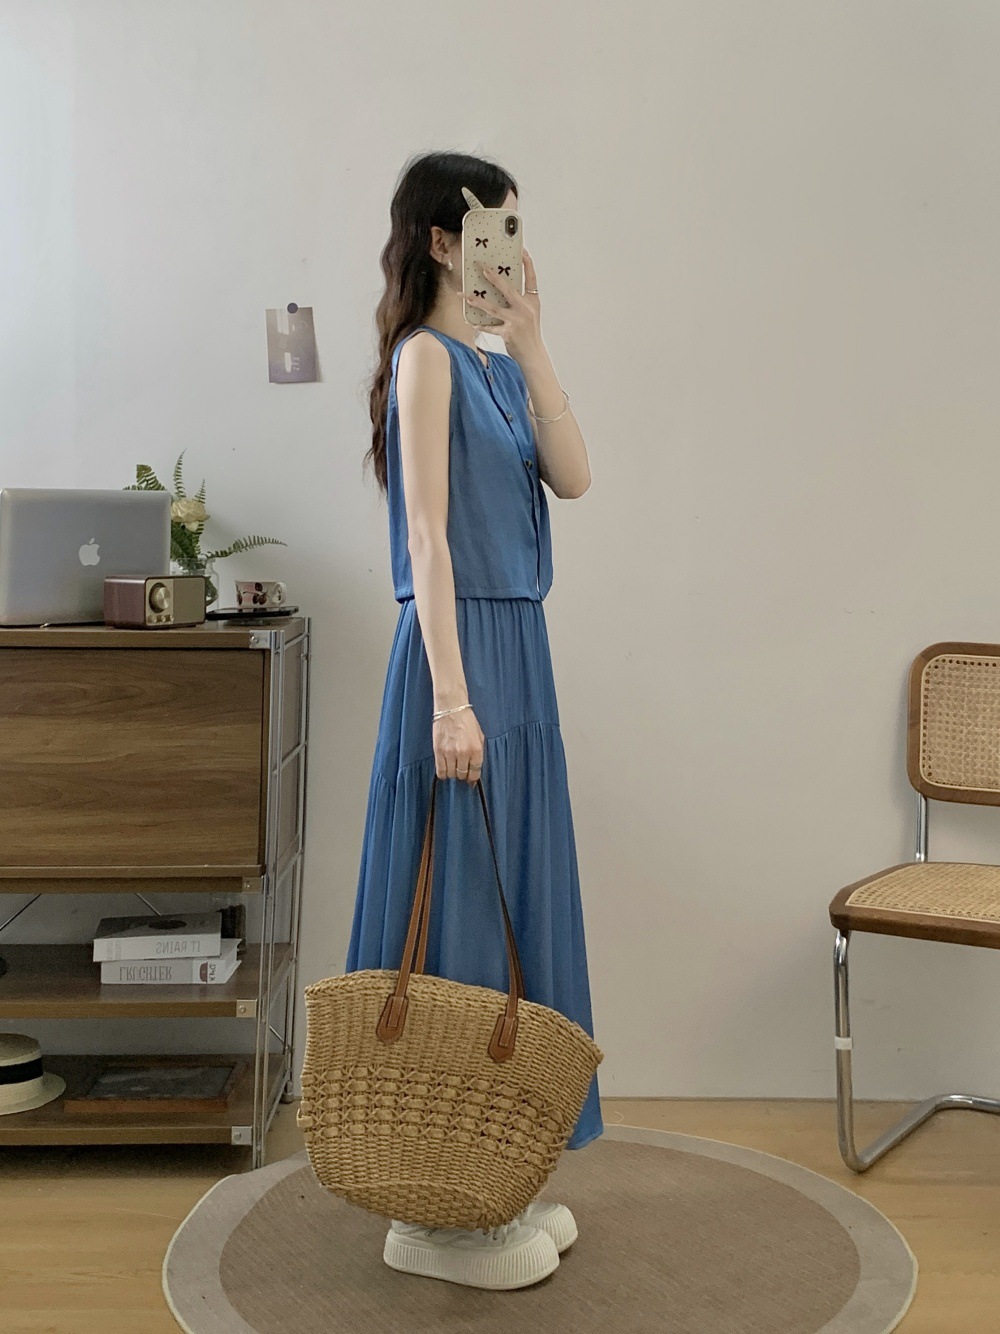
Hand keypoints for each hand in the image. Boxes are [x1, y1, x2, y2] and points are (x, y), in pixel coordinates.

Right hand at [433, 707, 485, 785]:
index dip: (473, 779)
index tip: (471, 781)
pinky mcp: (438, 751)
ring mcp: (450, 753)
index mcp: (476, 750)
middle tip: (461, 771)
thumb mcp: (479, 736)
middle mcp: (463, 753)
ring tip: (453, 768)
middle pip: (462, 775)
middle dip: (463, 775)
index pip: (475, 772)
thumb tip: (476, 768)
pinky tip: (445, 770)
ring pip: (451, 774)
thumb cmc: (467, 720)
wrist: (451, 708)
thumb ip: (478, 753)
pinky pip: (440, 771)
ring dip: (453, 773)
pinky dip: (443, 774)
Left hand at [464, 246, 542, 360]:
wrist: (533, 354)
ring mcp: (516, 320)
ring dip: (477, 302)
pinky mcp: (508, 332)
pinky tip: (472, 322)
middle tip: (482, 268)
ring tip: (466, 296)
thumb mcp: (531, 312)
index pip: (531, 277)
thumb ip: (520, 300)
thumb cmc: (530, 332)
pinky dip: (481, 325)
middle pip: (507, 289)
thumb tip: (501, 288)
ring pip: (493, 308)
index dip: (526, 262)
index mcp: (533, 301)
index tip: (520, 250)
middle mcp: (525, 308)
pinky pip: (491, 327)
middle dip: (493, 277)